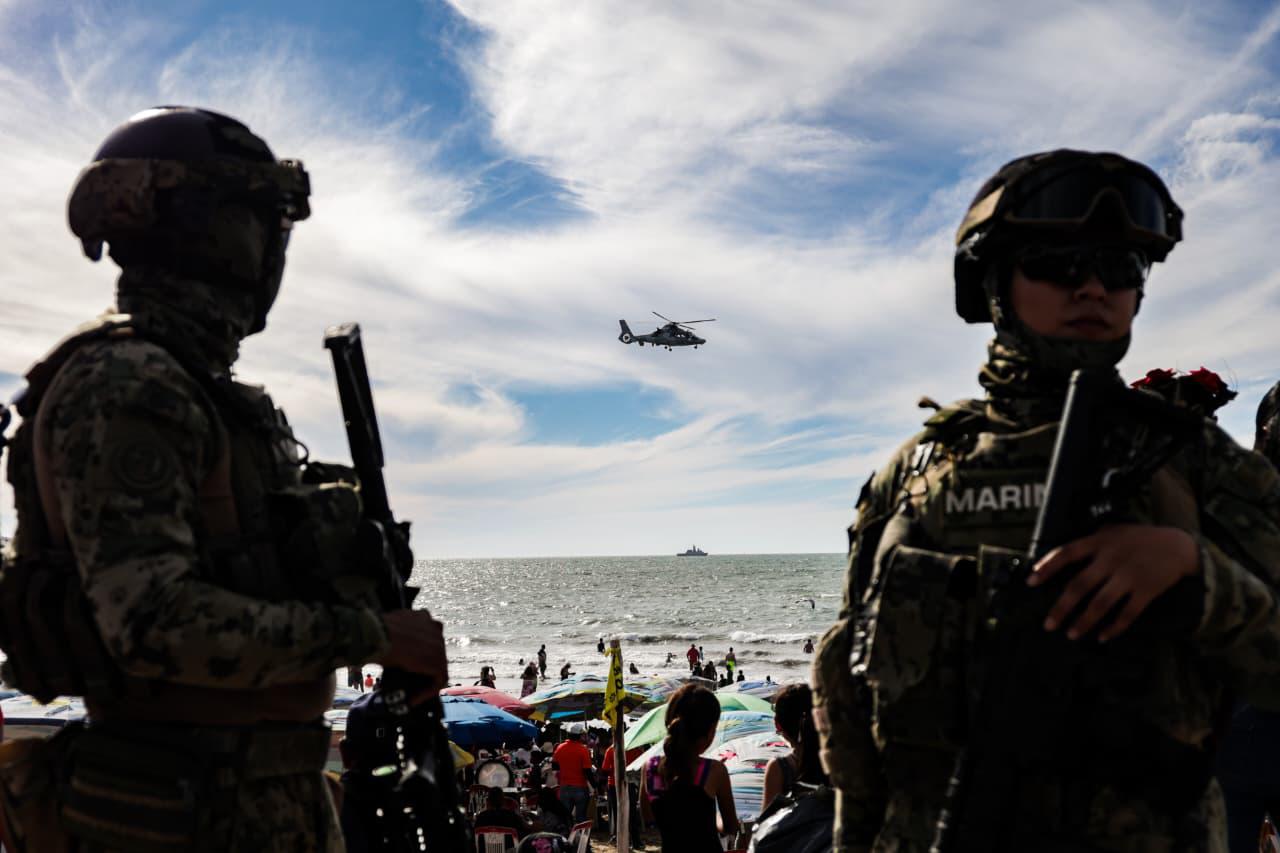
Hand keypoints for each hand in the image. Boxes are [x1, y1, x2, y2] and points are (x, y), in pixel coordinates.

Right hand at [379, 609, 448, 696]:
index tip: (407, 665)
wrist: (377, 636)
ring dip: (424, 684)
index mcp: (422, 616)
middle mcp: (434, 628)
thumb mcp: (384, 628)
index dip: (419, 651)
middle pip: (434, 652)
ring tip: (410, 697)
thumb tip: (382, 644)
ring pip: (436, 668)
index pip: (427, 635)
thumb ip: (393, 635)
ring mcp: (439, 645)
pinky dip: (426, 692)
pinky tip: (412, 700)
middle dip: (423, 669)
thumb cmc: (373, 632)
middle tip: (410, 684)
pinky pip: (438, 680)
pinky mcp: (438, 661)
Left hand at [1027, 524, 1199, 642]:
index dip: (1047, 567)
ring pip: (1100, 603)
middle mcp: (1111, 559)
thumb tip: (1062, 558)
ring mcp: (1129, 576)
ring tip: (1071, 634)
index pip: (1066, 553)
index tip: (1030, 582)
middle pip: (1079, 585)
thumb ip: (1091, 543)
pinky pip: (1127, 614)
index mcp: (1099, 542)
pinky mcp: (1147, 591)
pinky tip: (1102, 637)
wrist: (1179, 546)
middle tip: (1048, 625)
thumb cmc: (1140, 539)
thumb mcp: (1113, 532)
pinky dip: (1114, 628)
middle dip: (1061, 607)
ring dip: (1084, 622)